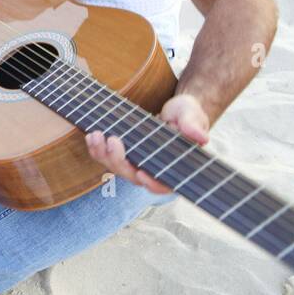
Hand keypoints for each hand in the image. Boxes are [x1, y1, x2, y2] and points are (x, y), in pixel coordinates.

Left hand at [86, 92, 210, 194]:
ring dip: (102, 154)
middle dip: (119, 161)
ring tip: (96, 135)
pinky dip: (97, 148)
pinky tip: (91, 135)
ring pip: (116, 168)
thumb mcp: (191, 115)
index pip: (164, 184)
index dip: (153, 183)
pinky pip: (106, 157)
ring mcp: (136, 163)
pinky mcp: (123, 154)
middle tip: (113, 140)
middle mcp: (153, 169)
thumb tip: (201, 137)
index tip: (142, 172)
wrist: (173, 109)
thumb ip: (193, 125)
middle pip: (132, 176)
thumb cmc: (186, 115)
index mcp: (174, 166)